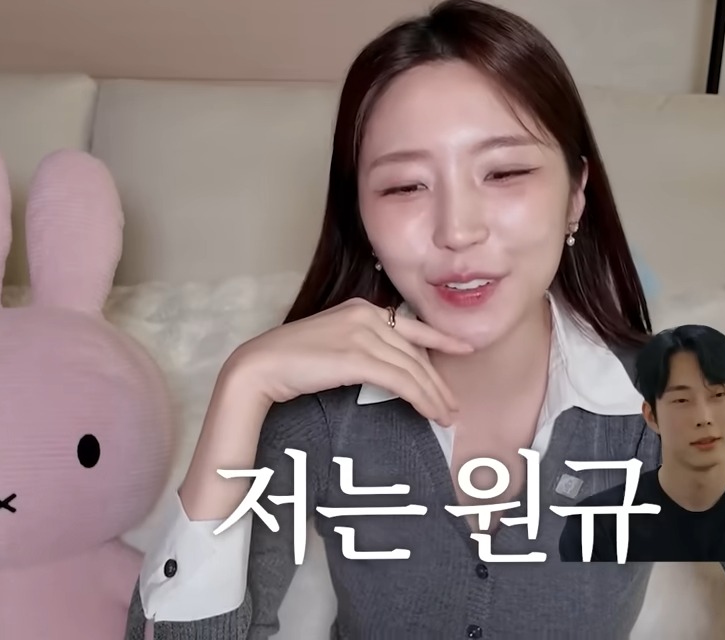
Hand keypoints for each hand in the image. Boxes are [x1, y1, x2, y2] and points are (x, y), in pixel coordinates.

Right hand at [226, 298, 471, 425]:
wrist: (261, 365)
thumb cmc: (291, 360)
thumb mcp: (333, 341)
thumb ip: (361, 346)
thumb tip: (387, 369)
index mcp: (361, 308)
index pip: (411, 327)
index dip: (441, 338)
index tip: (464, 348)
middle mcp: (366, 315)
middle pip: (415, 352)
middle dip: (438, 381)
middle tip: (454, 404)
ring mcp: (362, 334)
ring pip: (413, 368)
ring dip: (434, 395)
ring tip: (446, 416)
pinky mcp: (357, 357)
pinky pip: (401, 381)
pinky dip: (421, 399)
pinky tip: (430, 413)